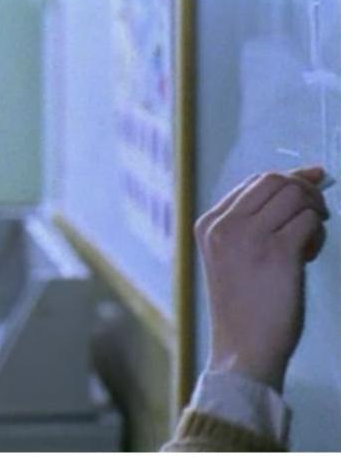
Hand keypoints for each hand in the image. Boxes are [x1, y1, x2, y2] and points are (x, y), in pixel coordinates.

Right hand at [194, 166, 329, 391]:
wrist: (243, 347)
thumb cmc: (243, 305)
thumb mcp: (230, 255)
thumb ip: (252, 222)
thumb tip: (302, 180)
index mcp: (209, 224)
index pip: (254, 182)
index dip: (289, 179)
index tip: (311, 183)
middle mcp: (225, 226)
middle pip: (276, 181)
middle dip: (305, 191)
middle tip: (317, 214)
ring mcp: (249, 237)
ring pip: (296, 196)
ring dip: (315, 213)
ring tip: (309, 241)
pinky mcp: (278, 253)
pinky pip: (310, 221)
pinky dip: (319, 234)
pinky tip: (308, 256)